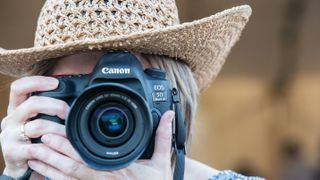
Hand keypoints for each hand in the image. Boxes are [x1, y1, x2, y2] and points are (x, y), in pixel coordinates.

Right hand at [0, 76, 68, 177]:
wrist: (21, 168)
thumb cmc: (34, 141)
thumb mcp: (37, 122)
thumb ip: (47, 110)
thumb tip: (74, 97)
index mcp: (16, 109)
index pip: (19, 87)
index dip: (37, 82)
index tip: (56, 82)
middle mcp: (10, 119)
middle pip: (32, 104)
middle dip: (56, 106)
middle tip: (69, 113)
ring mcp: (9, 135)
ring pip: (38, 125)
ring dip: (59, 129)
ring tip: (69, 134)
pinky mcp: (13, 152)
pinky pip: (37, 147)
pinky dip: (52, 147)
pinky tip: (59, 148)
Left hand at [26, 111, 174, 179]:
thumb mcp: (163, 161)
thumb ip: (162, 136)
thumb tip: (169, 115)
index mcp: (117, 172)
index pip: (86, 160)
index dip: (67, 149)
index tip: (53, 135)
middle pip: (71, 170)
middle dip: (51, 156)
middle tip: (37, 142)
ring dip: (49, 169)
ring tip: (33, 156)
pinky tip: (46, 172)